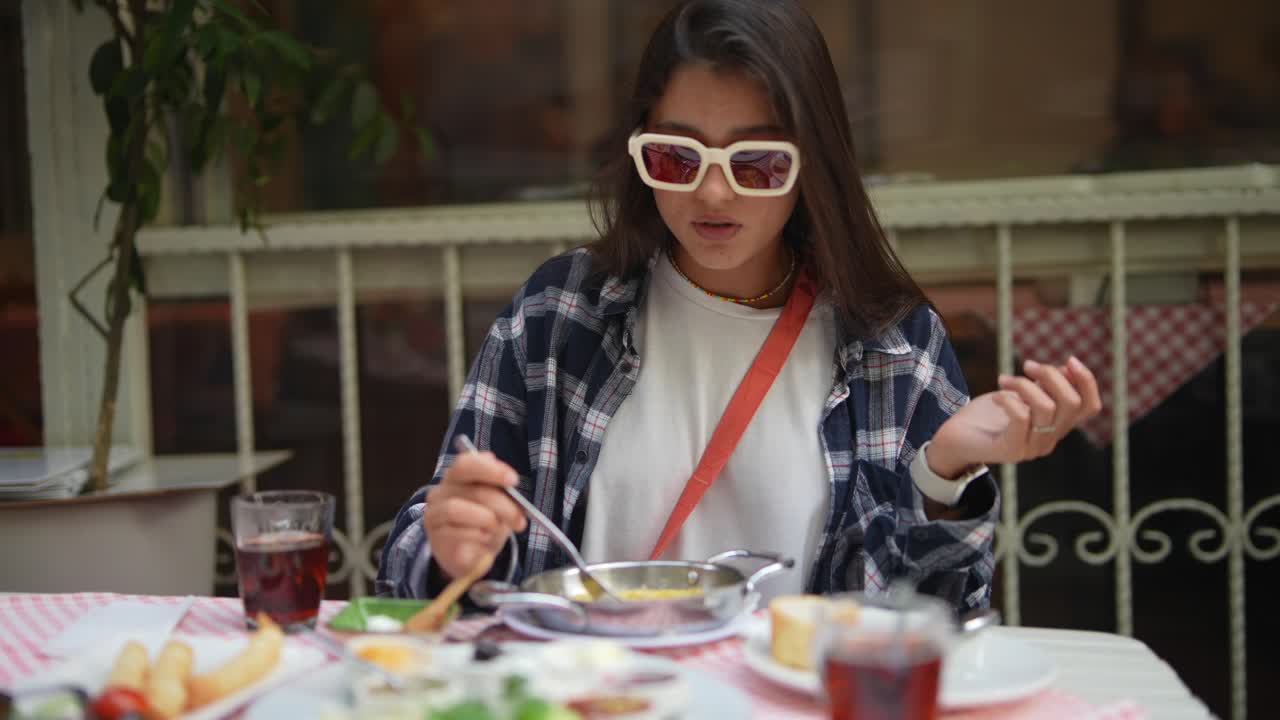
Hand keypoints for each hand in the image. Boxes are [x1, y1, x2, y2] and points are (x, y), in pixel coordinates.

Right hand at [423, 450, 528, 580]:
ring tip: (496, 529)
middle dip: (502, 505)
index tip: (514, 480)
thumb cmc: (485, 523)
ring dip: (485, 520)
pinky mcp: (435, 538)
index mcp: (456, 477)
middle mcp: (441, 492)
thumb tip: (509, 480)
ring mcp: (434, 515)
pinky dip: (477, 537)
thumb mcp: (498, 505)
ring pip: (456, 509)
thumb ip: (501, 490)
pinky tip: (484, 539)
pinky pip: (456, 533)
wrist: (472, 555)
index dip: (490, 470)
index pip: (466, 464)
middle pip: (471, 490)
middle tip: (519, 520)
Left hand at [928, 356, 1102, 476]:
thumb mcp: (1021, 394)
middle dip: (1051, 376)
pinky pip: (1022, 418)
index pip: (1089, 407)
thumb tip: (1067, 369)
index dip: (1086, 381)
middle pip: (1071, 403)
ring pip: (1047, 408)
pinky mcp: (1012, 450)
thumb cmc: (988, 414)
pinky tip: (996, 396)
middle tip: (1027, 365)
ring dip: (1025, 385)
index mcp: (1056, 426)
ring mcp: (1032, 448)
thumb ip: (1045, 385)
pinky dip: (1009, 399)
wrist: (955, 440)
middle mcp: (1050, 440)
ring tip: (1004, 380)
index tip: (1069, 360)